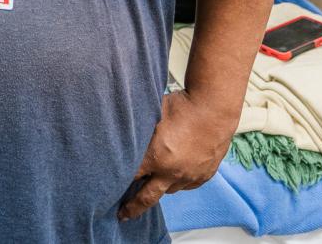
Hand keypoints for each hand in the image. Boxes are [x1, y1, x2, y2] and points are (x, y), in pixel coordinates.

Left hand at [119, 90, 234, 220]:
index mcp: (155, 158)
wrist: (214, 109)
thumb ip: (137, 133)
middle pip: (147, 197)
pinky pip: (187, 185)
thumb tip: (121, 138)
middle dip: (132, 207)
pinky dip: (177, 182)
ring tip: (149, 184)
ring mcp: (190, 176)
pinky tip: (172, 174)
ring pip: (168, 190)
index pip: (130, 176)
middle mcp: (172, 173)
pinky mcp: (204, 175)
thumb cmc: (180, 107)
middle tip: (122, 215)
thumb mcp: (150, 116)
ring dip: (158, 188)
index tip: (108, 188)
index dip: (117, 181)